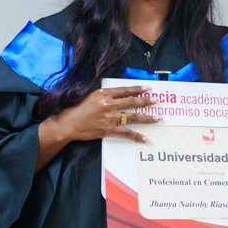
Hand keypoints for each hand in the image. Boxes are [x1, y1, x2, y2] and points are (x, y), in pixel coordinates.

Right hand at [37, 85, 160, 167]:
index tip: (148, 88)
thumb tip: (118, 93)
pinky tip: (147, 139)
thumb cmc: (77, 109)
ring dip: (148, 117)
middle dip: (147, 101)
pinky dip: (138, 137)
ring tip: (159, 117)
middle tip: (157, 100)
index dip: (138, 88)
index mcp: (104, 93)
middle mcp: (109, 104)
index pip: (125, 90)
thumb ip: (105, 94)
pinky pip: (127, 133)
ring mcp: (110, 117)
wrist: (68, 124)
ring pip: (133, 117)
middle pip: (132, 102)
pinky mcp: (109, 129)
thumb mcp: (91, 96)